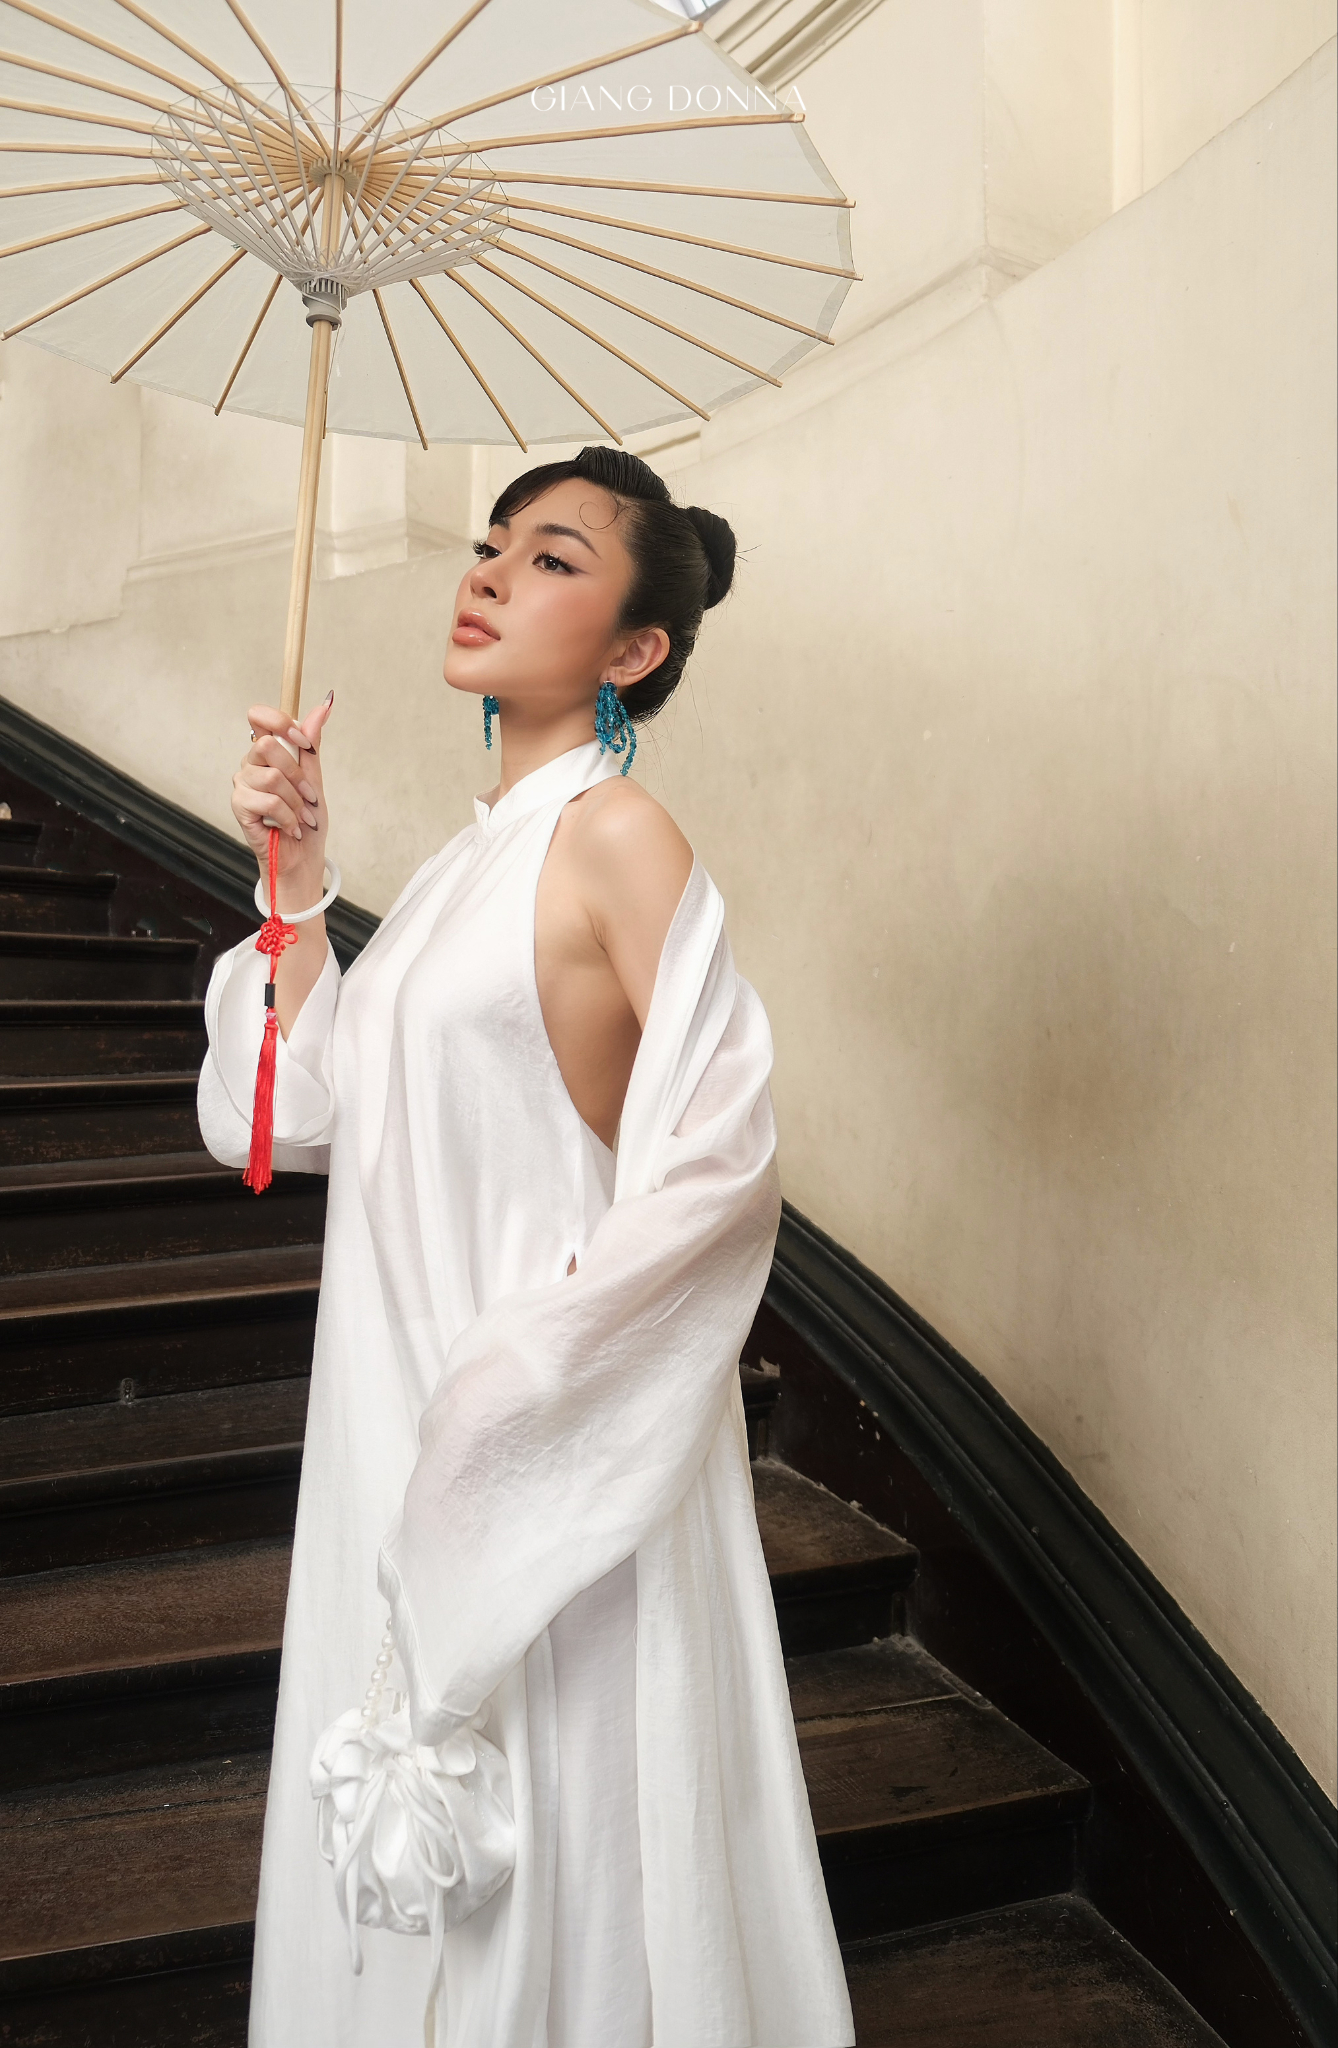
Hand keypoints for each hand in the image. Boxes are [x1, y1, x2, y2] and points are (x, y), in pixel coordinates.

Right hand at [232, 692, 333, 906]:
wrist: (302, 858)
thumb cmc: (307, 821)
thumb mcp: (314, 779)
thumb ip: (312, 745)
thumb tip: (324, 706)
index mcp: (266, 753)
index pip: (258, 716)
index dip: (280, 722)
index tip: (303, 742)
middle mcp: (250, 765)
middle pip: (266, 745)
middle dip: (297, 774)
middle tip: (309, 797)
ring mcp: (242, 785)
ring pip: (271, 777)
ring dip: (296, 801)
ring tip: (302, 817)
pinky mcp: (239, 807)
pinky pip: (268, 801)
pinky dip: (288, 817)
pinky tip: (292, 828)